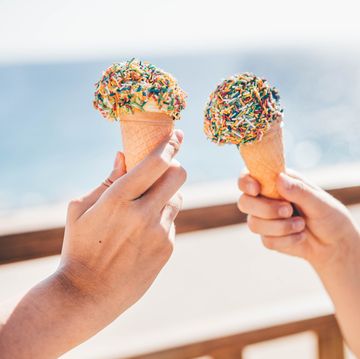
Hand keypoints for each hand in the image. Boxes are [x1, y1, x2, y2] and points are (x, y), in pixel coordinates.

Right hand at [59, 129, 185, 323]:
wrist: (88, 294)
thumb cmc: (79, 247)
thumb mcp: (81, 209)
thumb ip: (107, 180)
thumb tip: (123, 155)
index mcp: (118, 199)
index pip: (156, 162)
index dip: (170, 144)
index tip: (177, 135)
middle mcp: (143, 214)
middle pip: (178, 175)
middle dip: (173, 166)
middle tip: (163, 169)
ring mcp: (159, 233)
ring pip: (177, 198)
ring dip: (166, 195)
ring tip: (145, 207)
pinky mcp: (167, 248)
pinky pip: (172, 222)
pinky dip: (161, 219)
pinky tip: (142, 234)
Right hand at [237, 170, 359, 269]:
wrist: (334, 244)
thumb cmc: (329, 216)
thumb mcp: (319, 201)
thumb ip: (299, 190)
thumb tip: (279, 179)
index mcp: (275, 182)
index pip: (248, 177)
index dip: (245, 182)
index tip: (256, 189)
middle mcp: (265, 199)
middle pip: (245, 202)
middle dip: (265, 209)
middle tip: (288, 210)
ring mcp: (264, 219)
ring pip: (253, 224)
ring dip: (279, 227)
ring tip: (301, 225)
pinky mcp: (268, 237)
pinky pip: (266, 240)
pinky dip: (286, 240)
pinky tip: (300, 236)